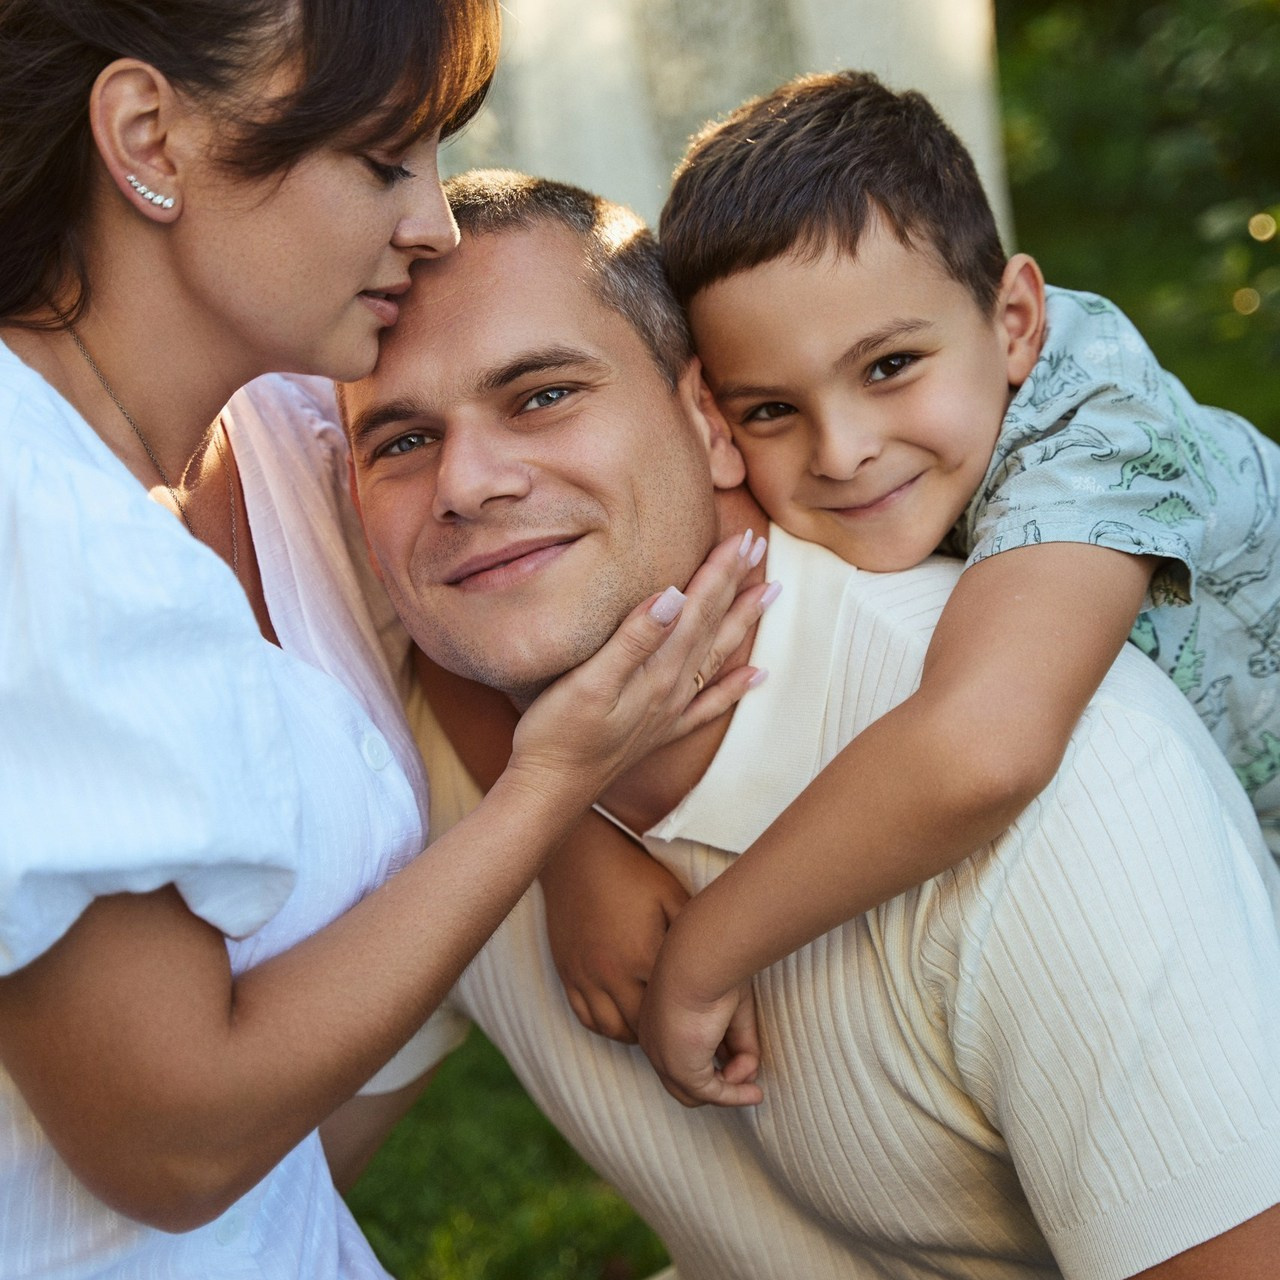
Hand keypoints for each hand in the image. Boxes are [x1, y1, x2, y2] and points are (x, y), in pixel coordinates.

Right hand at [511, 529, 771, 803]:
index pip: (696, 609)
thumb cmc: (558, 734)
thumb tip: (674, 596)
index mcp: (657, 669)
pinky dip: (735, 688)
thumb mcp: (589, 681)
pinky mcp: (659, 730)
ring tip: (769, 594)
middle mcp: (672, 688)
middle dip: (735, 584)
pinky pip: (708, 704)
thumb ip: (633, 638)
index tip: (739, 538)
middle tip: (758, 547)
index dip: (718, 572)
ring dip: (742, 624)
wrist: (550, 791)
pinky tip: (757, 676)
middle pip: (712, 626)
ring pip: (716, 657)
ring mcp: (669, 711)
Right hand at [541, 816, 689, 1042]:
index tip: (702, 1024)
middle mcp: (610, 973)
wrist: (581, 855)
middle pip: (641, 1028)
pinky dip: (604, 1025)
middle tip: (680, 1030)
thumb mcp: (671, 897)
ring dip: (633, 1034)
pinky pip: (584, 1017)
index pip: (669, 1010)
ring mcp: (584, 976)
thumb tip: (719, 962)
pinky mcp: (567, 973)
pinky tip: (621, 1016)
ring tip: (653, 1025)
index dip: (688, 1022)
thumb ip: (691, 934)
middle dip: (662, 1035)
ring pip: (611, 1029)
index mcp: (642, 956)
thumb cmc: (632, 873)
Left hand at [638, 940, 763, 1108]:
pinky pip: (713, 1093)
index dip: (712, 1057)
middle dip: (718, 1080)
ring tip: (753, 1087)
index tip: (738, 1059)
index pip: (683, 1049)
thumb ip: (738, 1041)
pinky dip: (735, 1097)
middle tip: (746, 1078)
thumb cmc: (713, 971)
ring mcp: (664, 1058)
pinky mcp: (681, 1070)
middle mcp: (655, 1041)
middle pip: (684, 1077)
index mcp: (659, 1019)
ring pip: (696, 1091)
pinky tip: (755, 1093)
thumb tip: (748, 1069)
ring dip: (728, 1091)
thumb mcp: (731, 1009)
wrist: (698, 962)